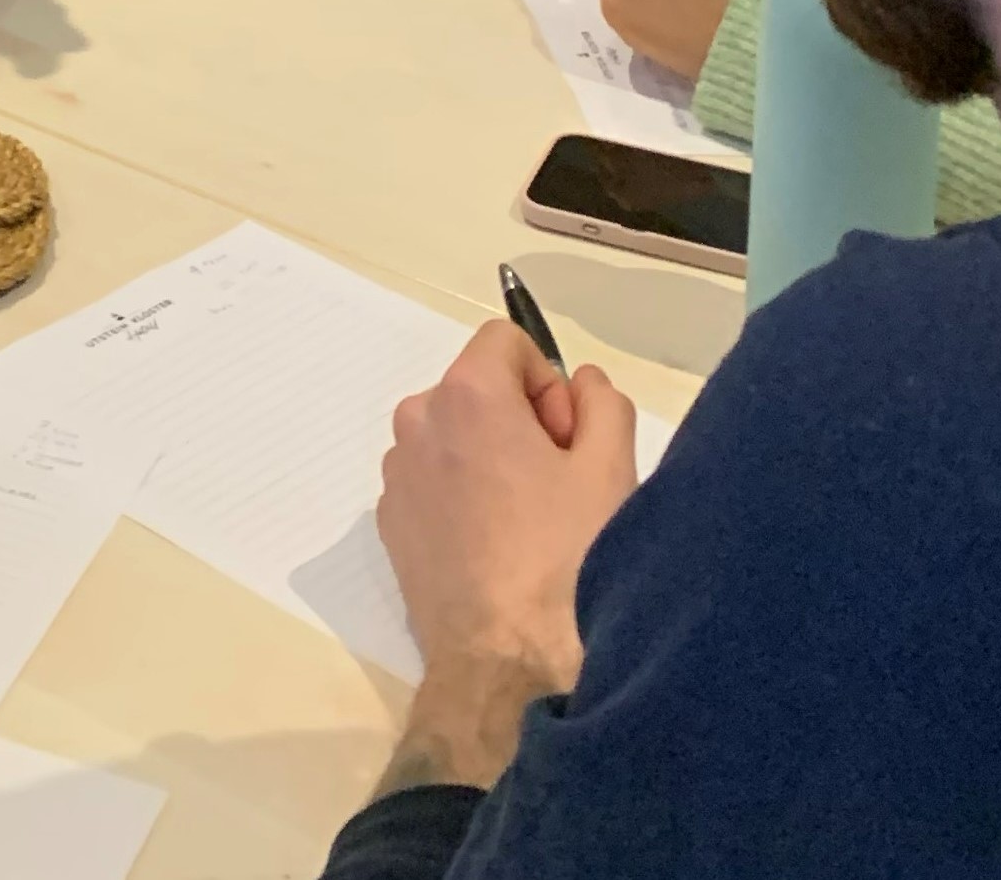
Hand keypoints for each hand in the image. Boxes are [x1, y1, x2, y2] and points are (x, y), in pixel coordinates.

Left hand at [375, 323, 638, 785]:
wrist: (505, 659)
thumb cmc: (565, 556)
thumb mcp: (610, 468)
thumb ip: (602, 402)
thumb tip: (579, 383)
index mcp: (464, 395)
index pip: (505, 341)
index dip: (546, 381)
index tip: (567, 438)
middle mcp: (416, 422)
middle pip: (477, 388)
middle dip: (521, 419)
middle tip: (557, 483)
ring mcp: (395, 474)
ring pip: (454, 435)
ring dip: (492, 457)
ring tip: (528, 522)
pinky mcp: (389, 521)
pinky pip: (433, 479)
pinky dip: (464, 493)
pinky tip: (496, 547)